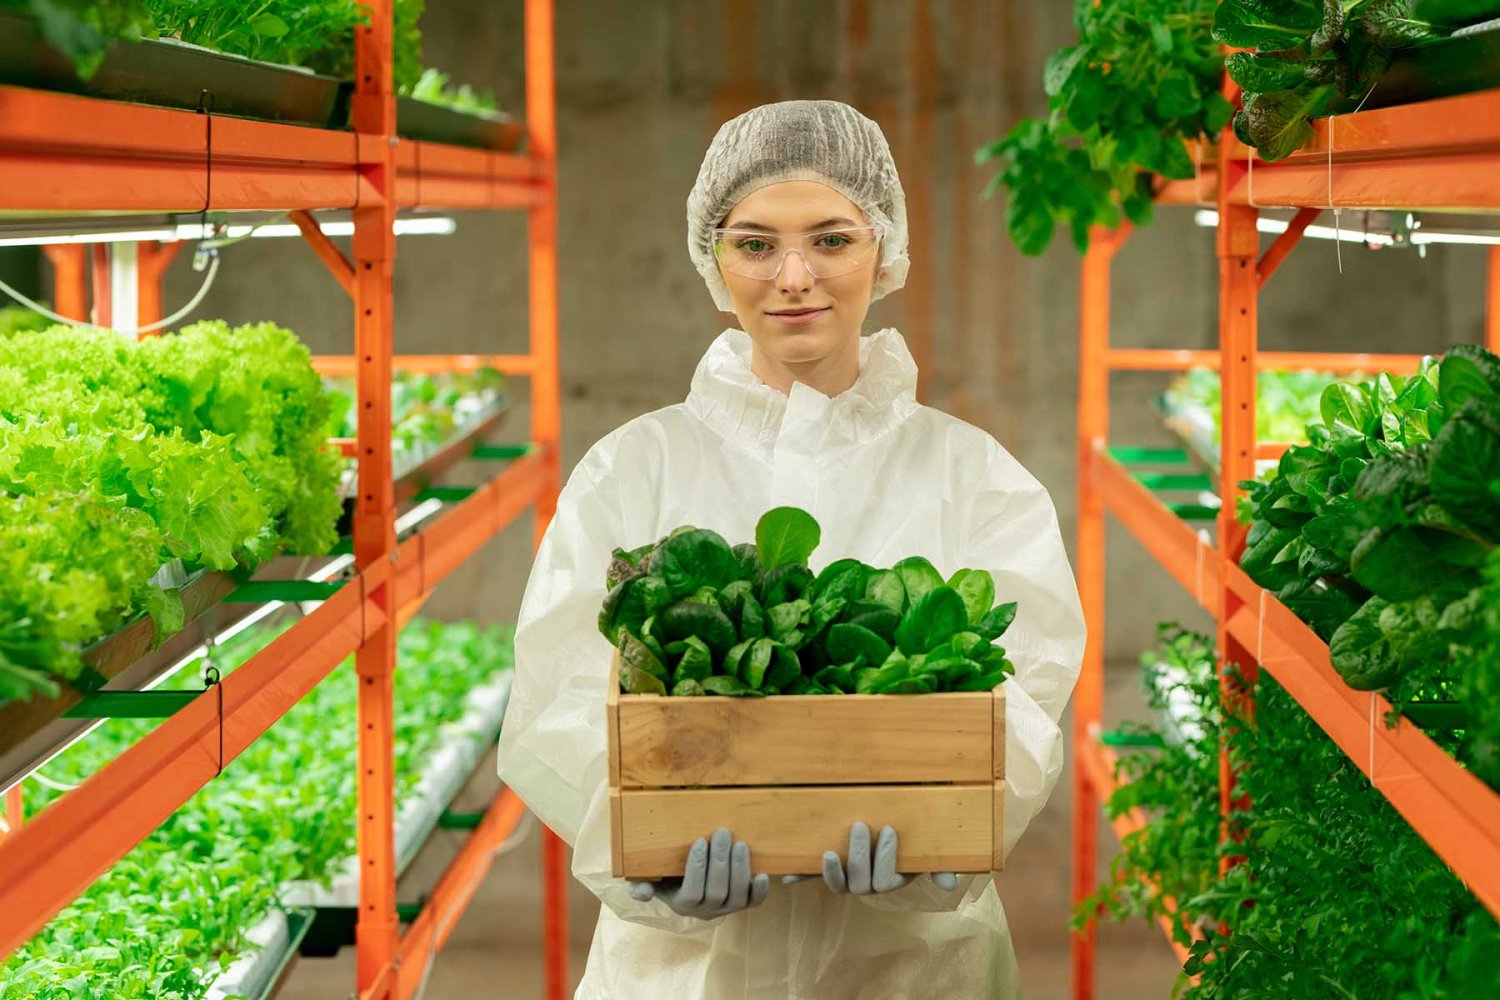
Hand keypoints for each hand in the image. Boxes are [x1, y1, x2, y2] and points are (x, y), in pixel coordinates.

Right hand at [628, 827, 769, 917]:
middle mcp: (706, 911)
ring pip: (737, 897)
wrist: (688, 885)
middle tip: (722, 833)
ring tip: (740, 844)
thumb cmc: (668, 876)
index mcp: (683, 905)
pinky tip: (763, 874)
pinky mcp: (743, 905)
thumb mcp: (652, 879)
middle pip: (716, 892)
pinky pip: (754, 903)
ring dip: (740, 870)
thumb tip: (641, 892)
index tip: (699, 841)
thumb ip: (641, 885)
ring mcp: (726, 909)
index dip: (696, 868)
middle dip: (720, 861)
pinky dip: (760, 891)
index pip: (691, 892)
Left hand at [793, 822, 956, 893]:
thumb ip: (937, 863)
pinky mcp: (829, 867)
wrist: (889, 817)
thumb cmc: (910, 831)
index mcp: (891, 877)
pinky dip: (801, 877)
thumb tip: (950, 884)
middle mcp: (867, 882)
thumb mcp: (925, 843)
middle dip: (860, 855)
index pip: (886, 880)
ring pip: (838, 884)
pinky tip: (788, 878)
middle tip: (861, 825)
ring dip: (832, 872)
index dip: (886, 858)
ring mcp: (847, 876)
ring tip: (828, 852)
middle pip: (861, 884)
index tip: (890, 829)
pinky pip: (812, 877)